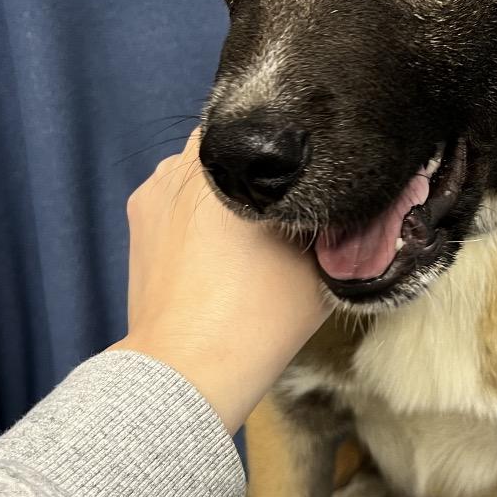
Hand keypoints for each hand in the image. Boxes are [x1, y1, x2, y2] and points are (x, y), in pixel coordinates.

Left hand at [110, 130, 328, 430]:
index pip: (271, 129)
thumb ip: (341, 226)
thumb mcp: (323, 266)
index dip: (294, 147)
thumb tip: (359, 204)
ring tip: (246, 228)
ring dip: (222, 187)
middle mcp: (187, 163)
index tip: (312, 171)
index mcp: (234, 162)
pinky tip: (212, 245)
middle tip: (285, 203)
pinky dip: (192, 211)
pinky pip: (173, 196)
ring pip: (200, 170)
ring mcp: (154, 190)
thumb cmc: (262, 314)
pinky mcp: (137, 219)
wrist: (190, 367)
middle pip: (235, 147)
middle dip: (257, 169)